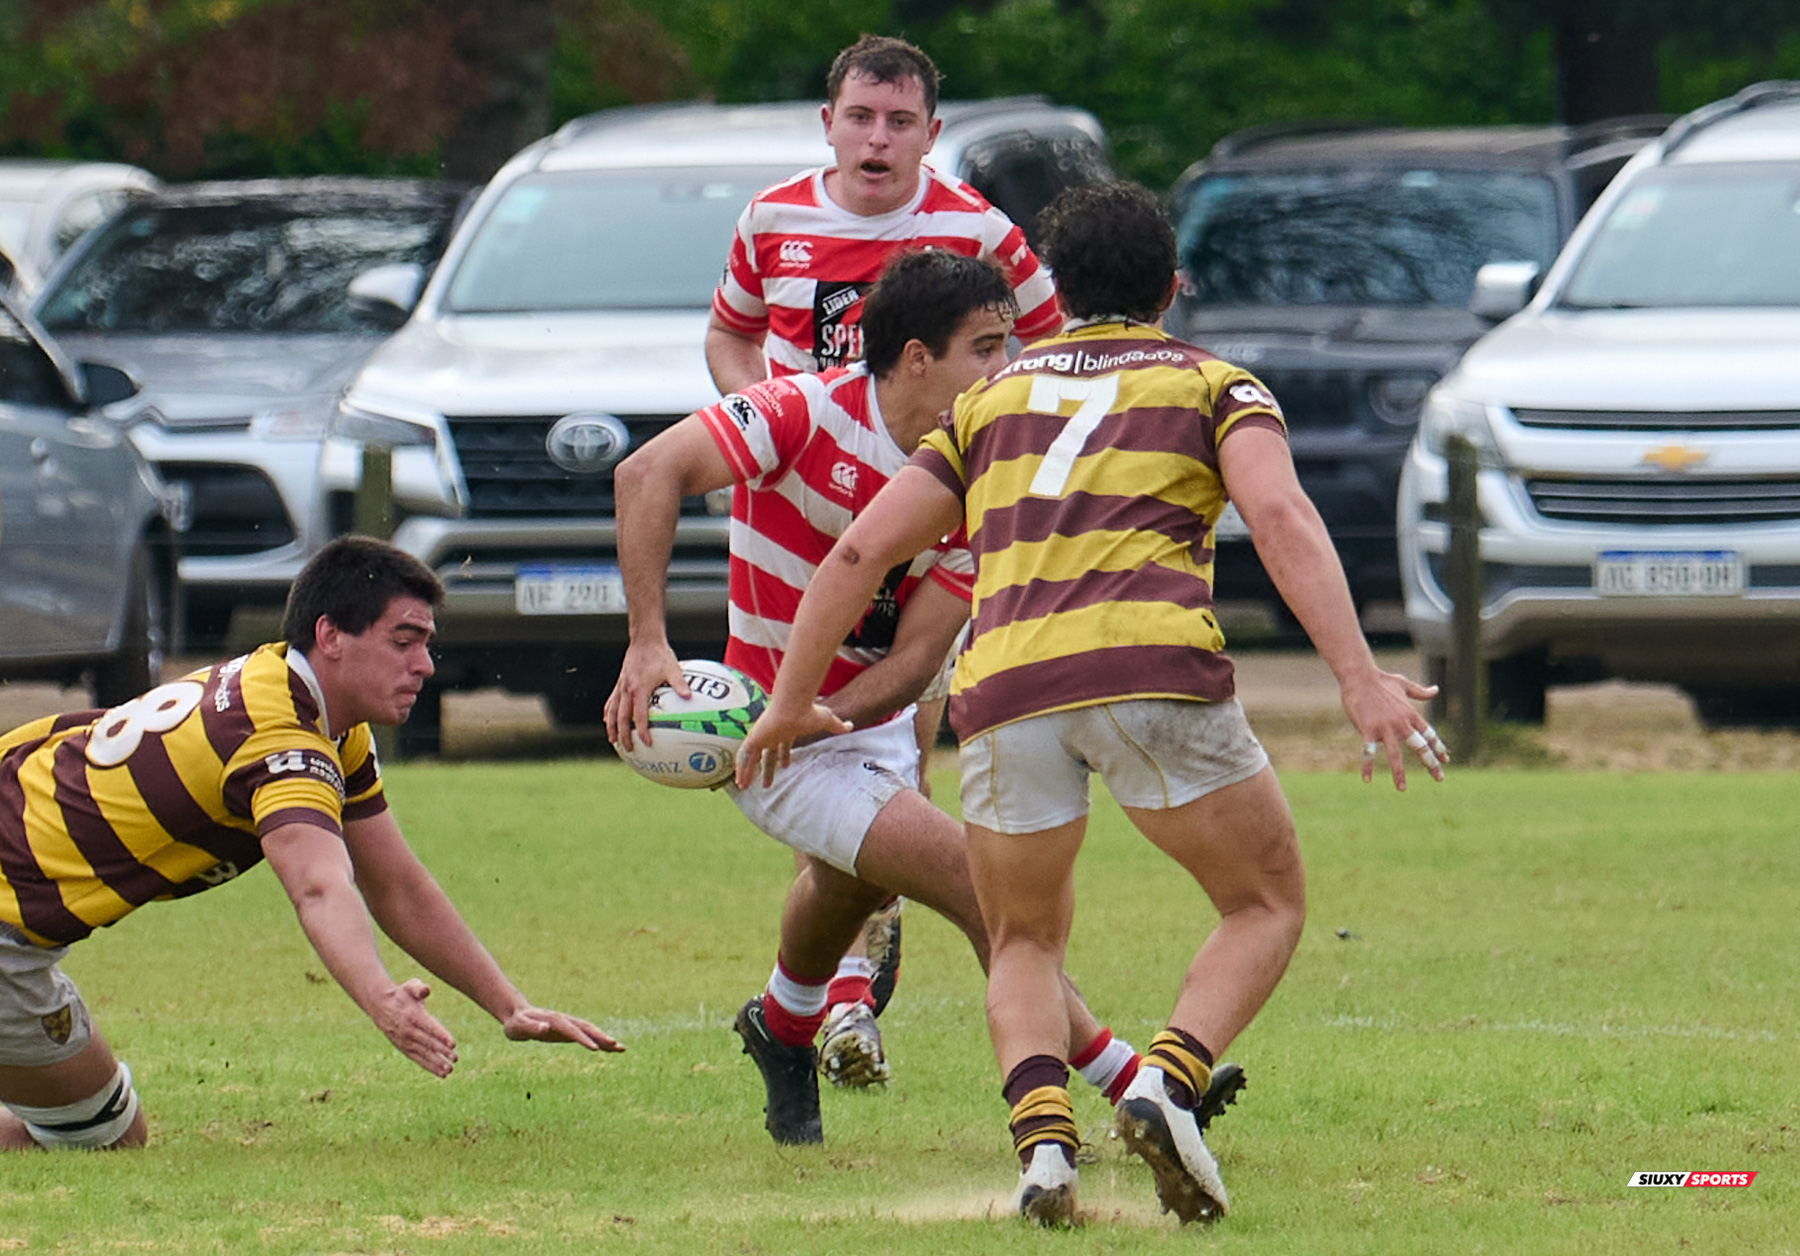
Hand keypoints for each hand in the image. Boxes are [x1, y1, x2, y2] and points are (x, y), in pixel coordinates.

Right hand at [372, 978, 458, 1076]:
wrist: (380, 1006)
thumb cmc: (402, 994)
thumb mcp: (410, 986)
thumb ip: (419, 988)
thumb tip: (426, 991)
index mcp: (413, 1016)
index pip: (430, 1027)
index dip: (441, 1035)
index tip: (453, 1044)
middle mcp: (409, 1031)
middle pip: (428, 1043)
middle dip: (442, 1052)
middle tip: (456, 1058)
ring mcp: (405, 1041)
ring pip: (423, 1054)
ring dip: (436, 1063)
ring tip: (449, 1070)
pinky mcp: (404, 1048)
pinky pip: (418, 1059)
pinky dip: (429, 1066)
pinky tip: (441, 1073)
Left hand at [501, 1006, 624, 1052]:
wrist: (517, 1015)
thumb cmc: (516, 1023)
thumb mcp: (518, 1026)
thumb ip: (531, 1027)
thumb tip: (544, 1028)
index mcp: (555, 1021)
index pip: (572, 1030)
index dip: (583, 1039)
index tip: (594, 1049)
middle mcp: (565, 1021)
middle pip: (587, 1029)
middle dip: (601, 1037)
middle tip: (616, 1046)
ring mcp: (569, 1026)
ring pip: (591, 1032)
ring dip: (605, 1039)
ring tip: (621, 1049)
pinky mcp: (569, 1032)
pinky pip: (587, 1037)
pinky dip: (599, 1042)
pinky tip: (609, 1049)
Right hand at [603, 640, 686, 749]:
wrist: (644, 639)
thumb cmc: (660, 654)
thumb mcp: (673, 668)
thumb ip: (680, 683)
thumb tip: (689, 697)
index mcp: (639, 689)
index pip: (639, 716)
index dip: (642, 731)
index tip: (646, 743)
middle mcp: (627, 690)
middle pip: (621, 718)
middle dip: (623, 735)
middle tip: (628, 749)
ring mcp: (621, 687)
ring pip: (612, 711)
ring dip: (611, 727)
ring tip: (613, 741)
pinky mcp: (620, 683)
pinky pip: (611, 702)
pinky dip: (608, 713)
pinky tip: (608, 721)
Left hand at [734, 701, 851, 787]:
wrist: (795, 706)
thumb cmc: (809, 712)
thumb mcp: (826, 721)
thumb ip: (837, 725)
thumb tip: (851, 726)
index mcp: (786, 731)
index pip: (784, 746)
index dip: (783, 757)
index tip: (785, 767)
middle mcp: (772, 734)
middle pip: (767, 756)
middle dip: (767, 770)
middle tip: (766, 785)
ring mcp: (761, 736)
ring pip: (752, 758)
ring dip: (748, 772)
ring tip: (744, 787)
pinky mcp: (754, 738)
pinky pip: (744, 757)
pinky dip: (741, 769)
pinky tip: (740, 781)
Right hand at [1341, 669, 1447, 790]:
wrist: (1360, 676)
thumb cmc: (1381, 680)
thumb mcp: (1404, 684)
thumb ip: (1420, 691)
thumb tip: (1436, 689)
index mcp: (1411, 714)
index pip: (1429, 734)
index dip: (1438, 748)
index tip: (1446, 760)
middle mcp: (1401, 723)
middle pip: (1420, 747)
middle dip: (1431, 763)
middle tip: (1440, 778)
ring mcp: (1385, 728)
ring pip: (1395, 755)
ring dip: (1399, 773)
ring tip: (1402, 788)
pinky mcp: (1368, 730)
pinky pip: (1369, 753)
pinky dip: (1367, 767)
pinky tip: (1367, 780)